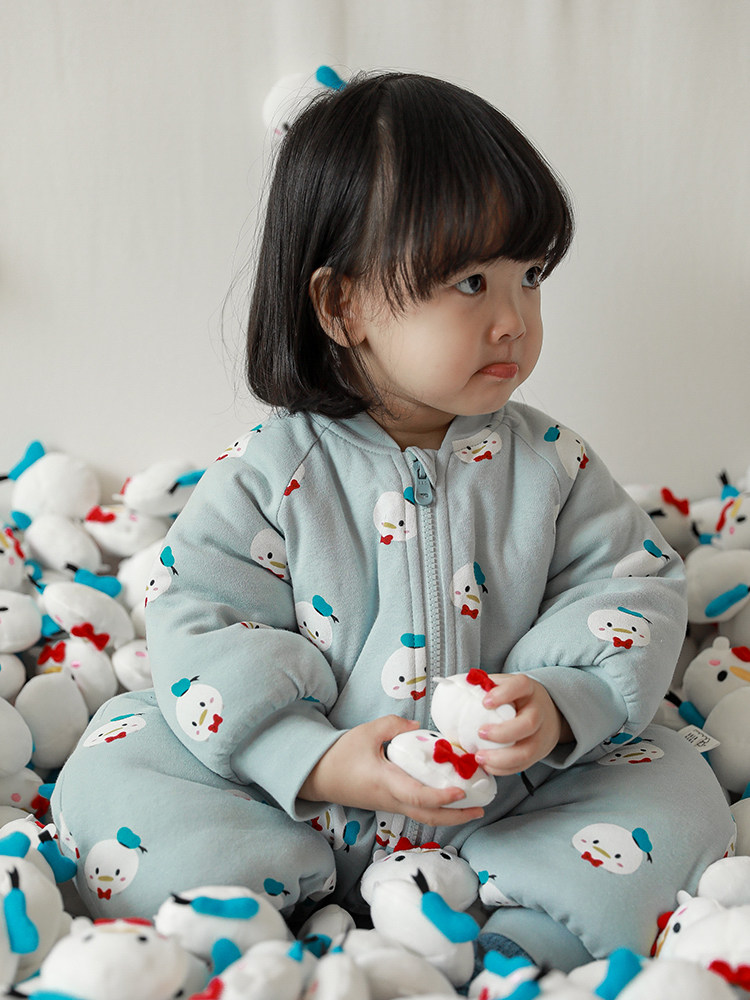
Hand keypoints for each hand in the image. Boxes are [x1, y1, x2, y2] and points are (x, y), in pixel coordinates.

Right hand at [299, 715, 486, 826]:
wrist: (319, 777)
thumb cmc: (341, 755)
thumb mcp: (366, 732)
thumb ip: (394, 725)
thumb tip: (419, 727)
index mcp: (386, 782)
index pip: (417, 796)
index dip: (441, 797)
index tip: (461, 791)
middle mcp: (391, 799)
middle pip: (428, 816)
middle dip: (457, 817)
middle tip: (481, 807)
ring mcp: (391, 805)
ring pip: (424, 816)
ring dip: (450, 815)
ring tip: (472, 805)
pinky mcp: (390, 804)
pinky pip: (417, 809)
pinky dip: (437, 807)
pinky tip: (448, 796)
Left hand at [473, 673, 572, 775]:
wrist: (547, 713)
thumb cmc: (517, 698)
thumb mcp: (505, 685)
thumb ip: (486, 687)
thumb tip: (455, 691)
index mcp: (528, 689)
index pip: (521, 686)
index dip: (504, 694)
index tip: (484, 702)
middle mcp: (539, 712)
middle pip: (528, 724)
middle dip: (502, 732)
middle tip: (480, 733)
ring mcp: (541, 735)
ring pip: (527, 751)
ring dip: (501, 759)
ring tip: (479, 757)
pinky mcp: (538, 754)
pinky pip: (523, 766)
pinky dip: (503, 769)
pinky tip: (487, 765)